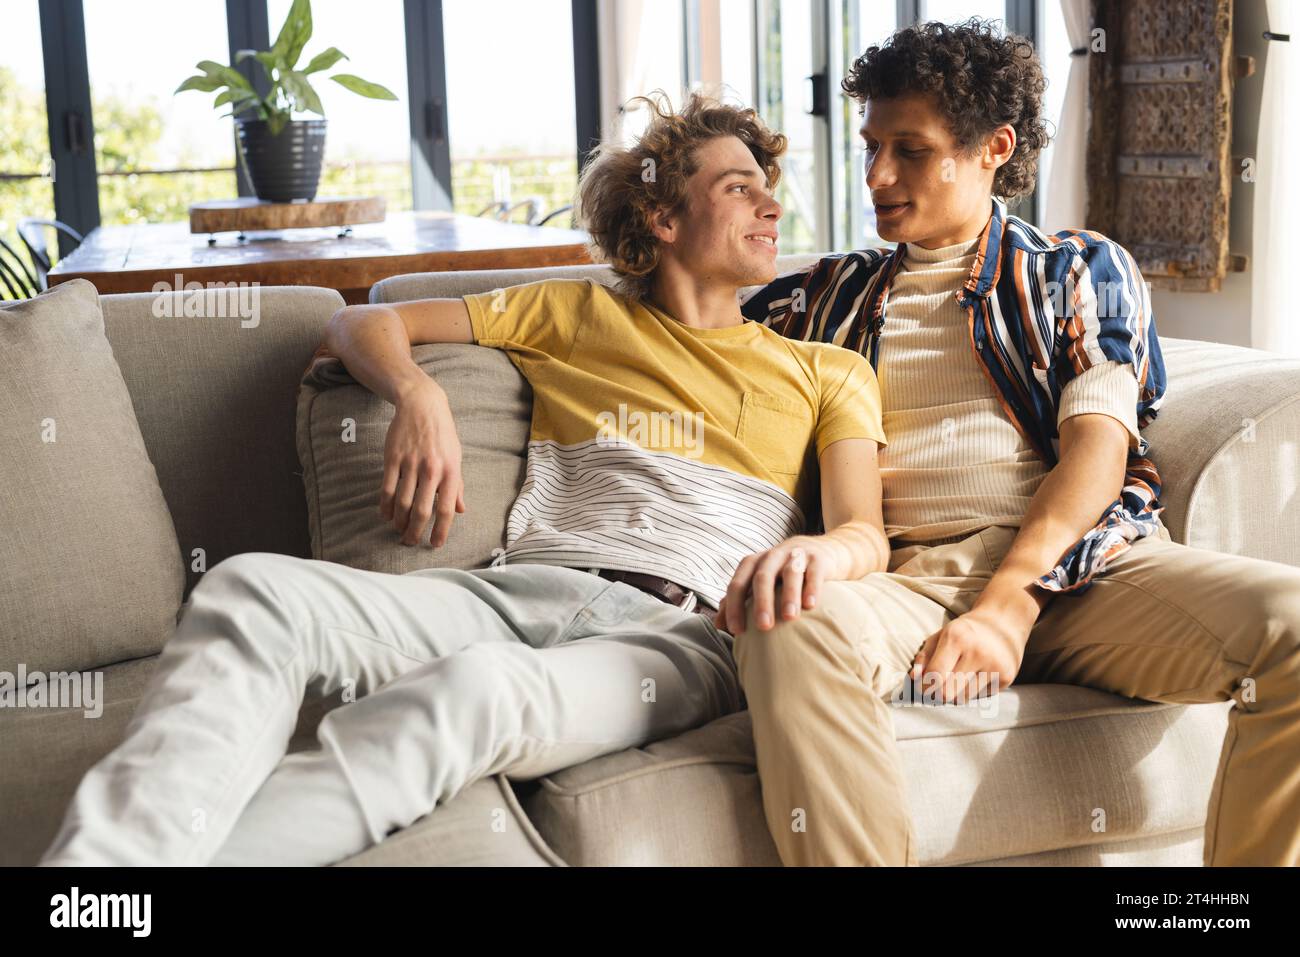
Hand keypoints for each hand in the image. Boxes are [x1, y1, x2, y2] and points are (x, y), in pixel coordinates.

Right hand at [380, 382, 465, 546]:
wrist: (422, 405)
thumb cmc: (442, 434)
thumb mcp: (456, 457)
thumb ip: (457, 485)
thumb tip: (460, 510)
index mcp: (451, 471)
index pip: (446, 509)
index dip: (441, 530)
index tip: (435, 544)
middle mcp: (431, 470)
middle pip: (421, 510)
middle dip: (415, 531)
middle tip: (410, 542)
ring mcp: (411, 464)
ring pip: (402, 502)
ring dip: (399, 521)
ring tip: (399, 529)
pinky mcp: (393, 458)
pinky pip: (387, 488)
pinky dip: (385, 505)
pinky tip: (386, 514)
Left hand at [718, 535, 838, 634]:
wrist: (820, 551)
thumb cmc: (782, 574)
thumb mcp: (759, 582)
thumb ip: (738, 601)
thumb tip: (718, 625)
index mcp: (753, 563)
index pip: (738, 584)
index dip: (734, 607)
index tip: (736, 631)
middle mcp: (772, 556)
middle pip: (762, 578)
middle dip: (761, 602)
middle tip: (763, 627)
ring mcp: (795, 555)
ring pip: (790, 573)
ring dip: (789, 595)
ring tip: (789, 618)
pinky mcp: (818, 559)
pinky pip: (814, 572)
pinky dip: (812, 588)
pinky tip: (810, 605)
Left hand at [909, 608, 1028, 703]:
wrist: (1002, 623)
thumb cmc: (964, 632)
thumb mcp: (940, 636)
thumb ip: (924, 657)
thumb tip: (914, 678)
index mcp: (956, 638)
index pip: (935, 675)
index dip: (924, 687)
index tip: (922, 688)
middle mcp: (977, 651)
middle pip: (948, 692)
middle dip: (937, 694)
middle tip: (936, 689)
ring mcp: (994, 665)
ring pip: (963, 698)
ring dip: (955, 694)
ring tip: (958, 679)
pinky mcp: (1007, 677)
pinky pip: (980, 697)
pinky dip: (973, 692)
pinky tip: (977, 677)